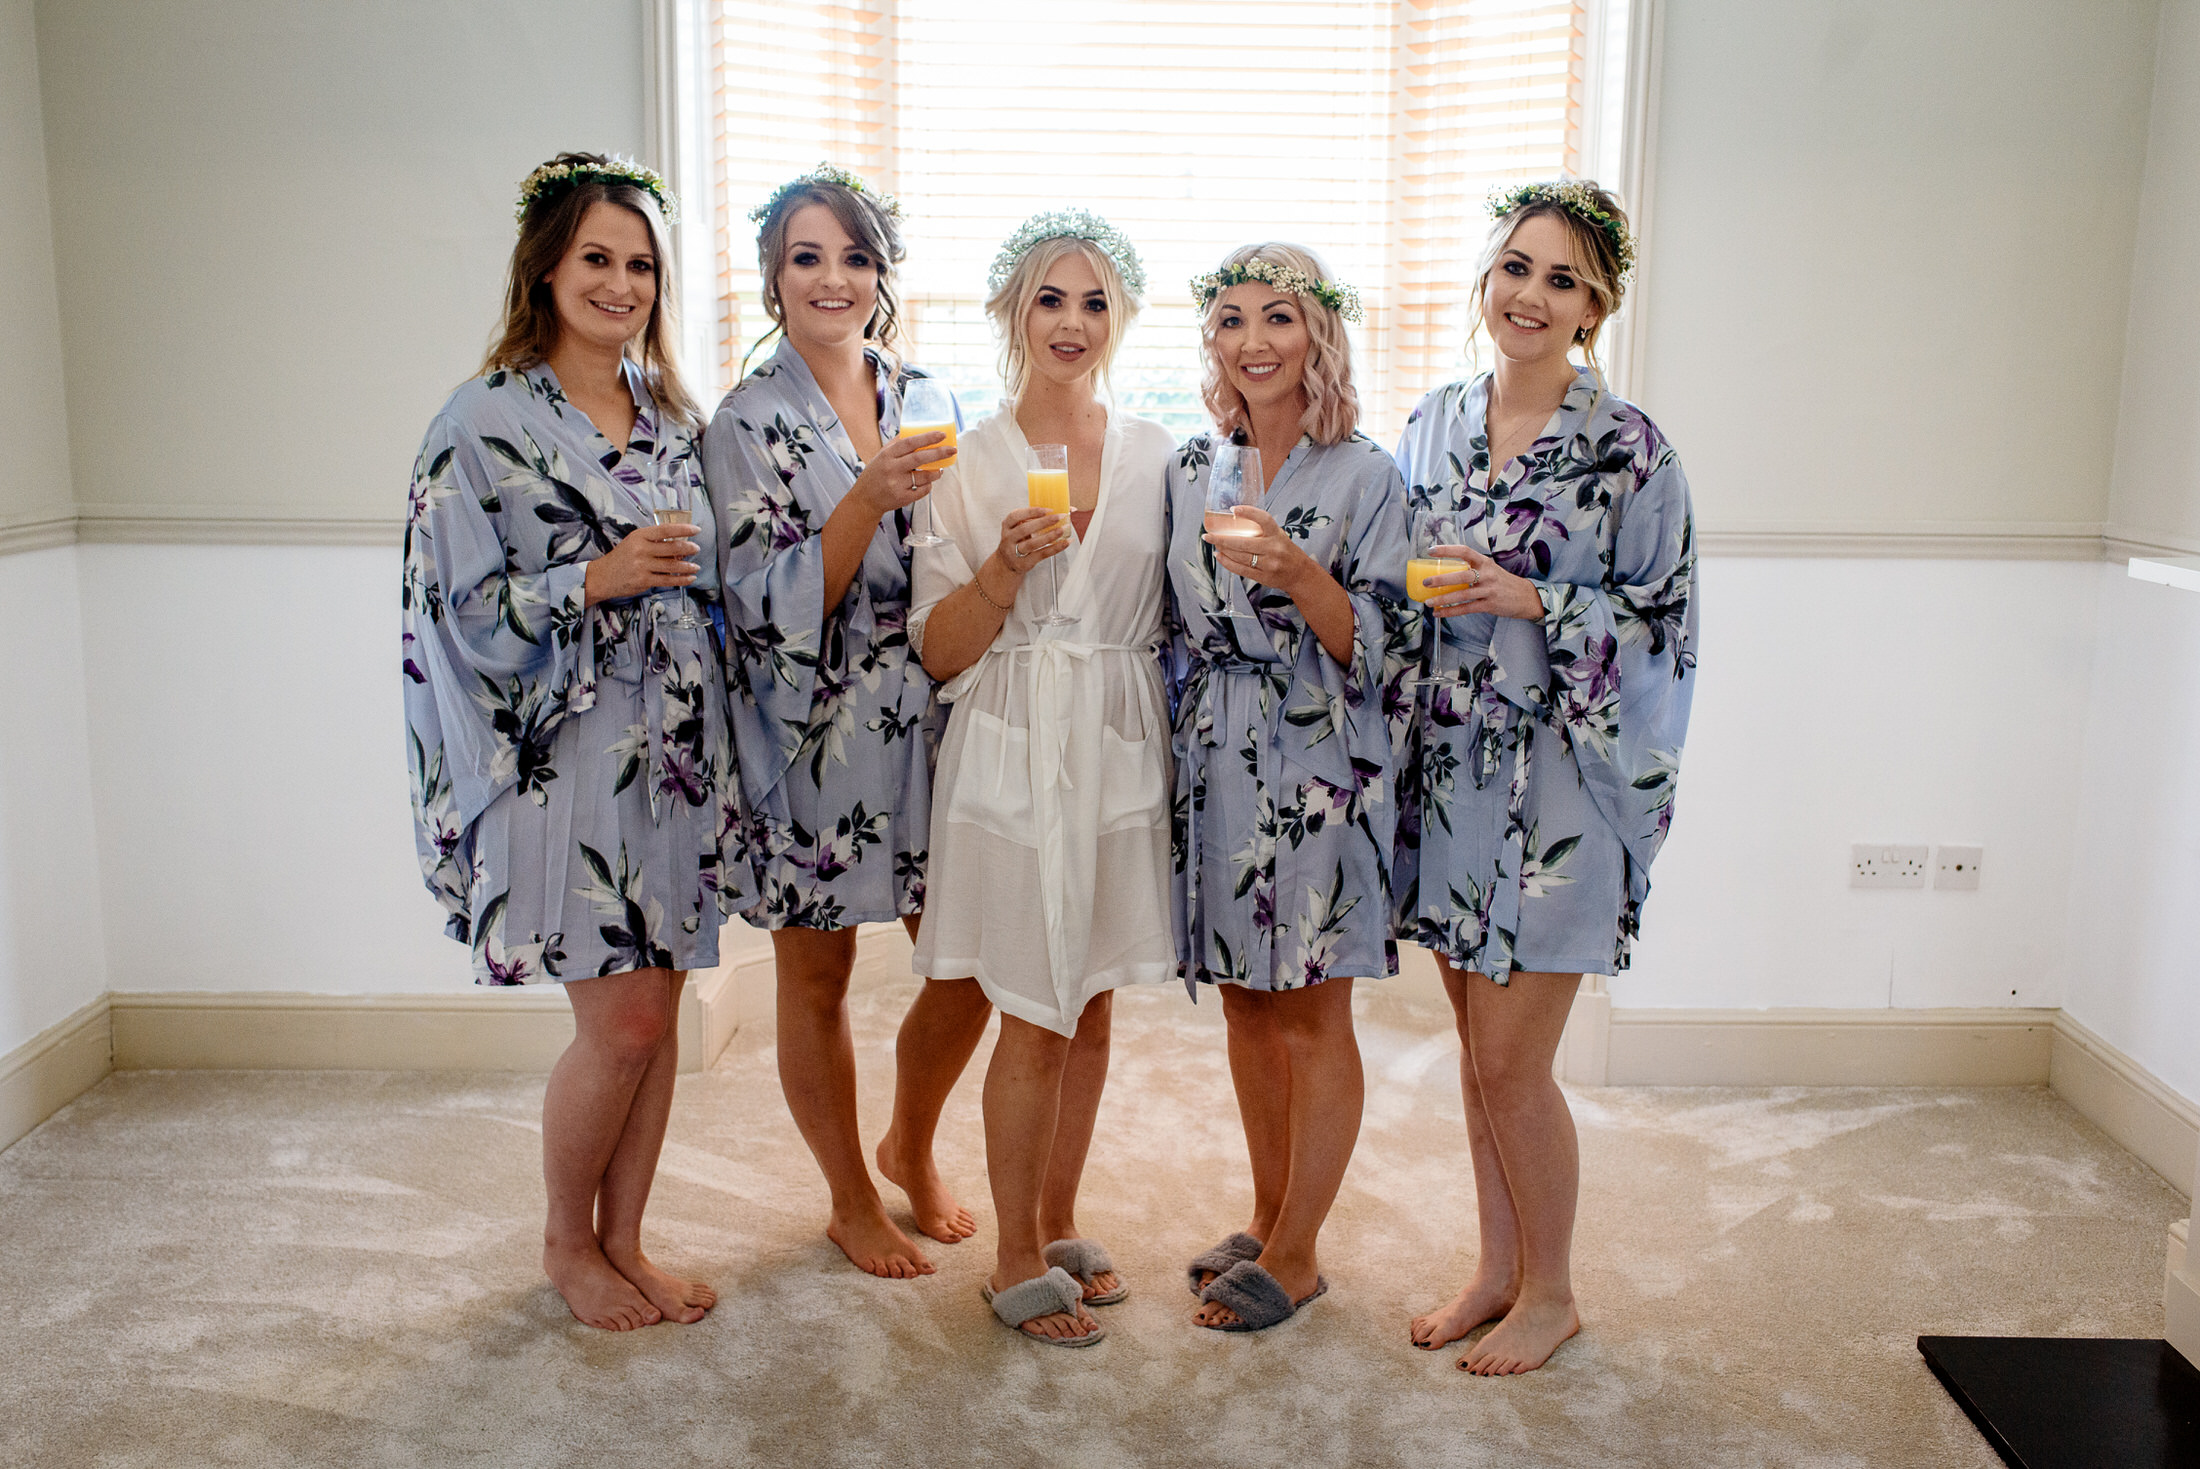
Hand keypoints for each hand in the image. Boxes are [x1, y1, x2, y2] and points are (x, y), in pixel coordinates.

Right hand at [584, 521, 697, 605]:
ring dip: (688, 566)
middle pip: (672, 548)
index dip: (683, 529)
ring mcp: (642, 566)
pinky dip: (682, 580)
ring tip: (695, 566)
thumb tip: (679, 546)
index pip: (665, 530)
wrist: (602, 576)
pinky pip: (668, 580)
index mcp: (639, 536)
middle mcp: (641, 550)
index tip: (696, 529)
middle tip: (696, 548)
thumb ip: (654, 542)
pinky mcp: (644, 581)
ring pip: (672, 566)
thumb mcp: (634, 543)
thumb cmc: (621, 558)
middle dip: (689, 548)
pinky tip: (690, 578)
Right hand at [850, 431, 952, 519]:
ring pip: (924, 476)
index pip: (909, 443)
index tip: (942, 435)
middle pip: (919, 458)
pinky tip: (926, 482)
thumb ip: (897, 444)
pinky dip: (928, 485)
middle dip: (939, 453)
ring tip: (939, 470)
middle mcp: (891, 469)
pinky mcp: (902, 498)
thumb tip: (917, 432)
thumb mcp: (881, 456)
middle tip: (952, 450)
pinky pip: (922, 490)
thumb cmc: (876, 474)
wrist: (865, 499)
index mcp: (887, 455)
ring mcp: (897, 484)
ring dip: (936, 472)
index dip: (927, 438)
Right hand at [996, 505, 1069, 575]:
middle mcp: (1008, 538)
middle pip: (1024, 529)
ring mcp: (1014, 552)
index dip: (1031, 512)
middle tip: (1058, 517)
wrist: (1007, 564)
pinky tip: (1064, 543)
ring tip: (1061, 530)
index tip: (1047, 509)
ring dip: (1049, 536)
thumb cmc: (1016, 542)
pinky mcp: (1024, 563)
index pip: (1015, 516)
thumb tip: (1055, 512)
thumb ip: (1031, 520)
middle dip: (1043, 522)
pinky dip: (1055, 548)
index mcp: (1007, 526)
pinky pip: (1041, 554)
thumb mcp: (1017, 529)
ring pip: (1032, 543)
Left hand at [1202, 506, 1315, 596]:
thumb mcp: (1278, 535)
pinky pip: (1241, 570)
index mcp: (1277, 534)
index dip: (1249, 512)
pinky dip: (1227, 562)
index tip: (1233, 509)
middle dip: (1222, 539)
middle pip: (1243, 543)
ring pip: (1240, 557)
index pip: (1264, 519)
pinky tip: (1220, 556)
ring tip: (1213, 543)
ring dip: (1223, 550)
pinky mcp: (1263, 577)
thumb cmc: (1285, 551)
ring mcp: (1268, 564)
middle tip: (1208, 535)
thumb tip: (1234, 519)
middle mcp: (1273, 549)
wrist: (1299, 573)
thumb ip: (1261, 529)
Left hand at [1421, 546, 1543, 620]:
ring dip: (1443, 599)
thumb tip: (1444, 571)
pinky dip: (1450, 611)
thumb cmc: (1502, 582)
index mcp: (1484, 562)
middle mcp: (1487, 574)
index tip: (1431, 551)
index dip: (1447, 550)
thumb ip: (1472, 569)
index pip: (1464, 551)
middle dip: (1442, 579)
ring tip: (1429, 602)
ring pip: (1462, 594)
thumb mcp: (1490, 569)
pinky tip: (1439, 613)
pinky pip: (1466, 608)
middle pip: (1461, 575)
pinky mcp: (1489, 605)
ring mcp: (1488, 590)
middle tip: (1426, 582)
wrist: (1525, 596)